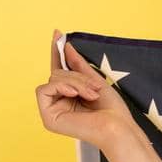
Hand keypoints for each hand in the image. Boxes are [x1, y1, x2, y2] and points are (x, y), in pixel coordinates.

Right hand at [36, 30, 136, 150]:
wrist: (118, 128)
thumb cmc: (113, 111)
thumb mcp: (95, 81)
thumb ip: (78, 65)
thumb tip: (66, 46)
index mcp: (71, 97)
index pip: (60, 71)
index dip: (58, 53)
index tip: (58, 33)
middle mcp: (60, 103)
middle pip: (57, 74)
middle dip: (77, 76)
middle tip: (94, 88)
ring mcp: (53, 111)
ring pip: (53, 80)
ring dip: (74, 82)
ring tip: (90, 94)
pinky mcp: (48, 118)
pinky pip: (43, 90)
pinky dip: (60, 87)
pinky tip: (74, 94)